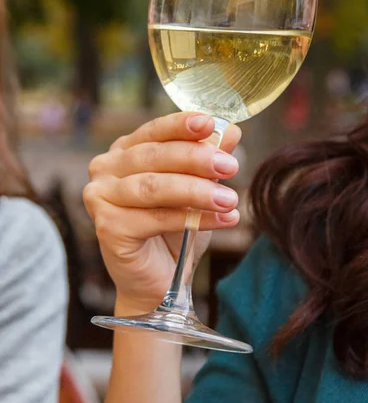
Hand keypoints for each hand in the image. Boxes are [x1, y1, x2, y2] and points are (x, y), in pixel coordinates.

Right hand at [83, 112, 240, 313]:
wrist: (160, 279)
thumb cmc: (176, 228)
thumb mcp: (199, 187)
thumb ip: (209, 159)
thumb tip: (231, 130)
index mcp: (125, 150)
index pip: (154, 130)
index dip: (180, 124)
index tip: (209, 123)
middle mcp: (106, 168)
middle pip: (154, 156)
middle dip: (196, 159)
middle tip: (231, 166)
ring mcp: (101, 196)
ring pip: (154, 187)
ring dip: (197, 191)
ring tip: (229, 199)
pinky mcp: (106, 226)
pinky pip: (155, 218)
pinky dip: (192, 218)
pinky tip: (223, 220)